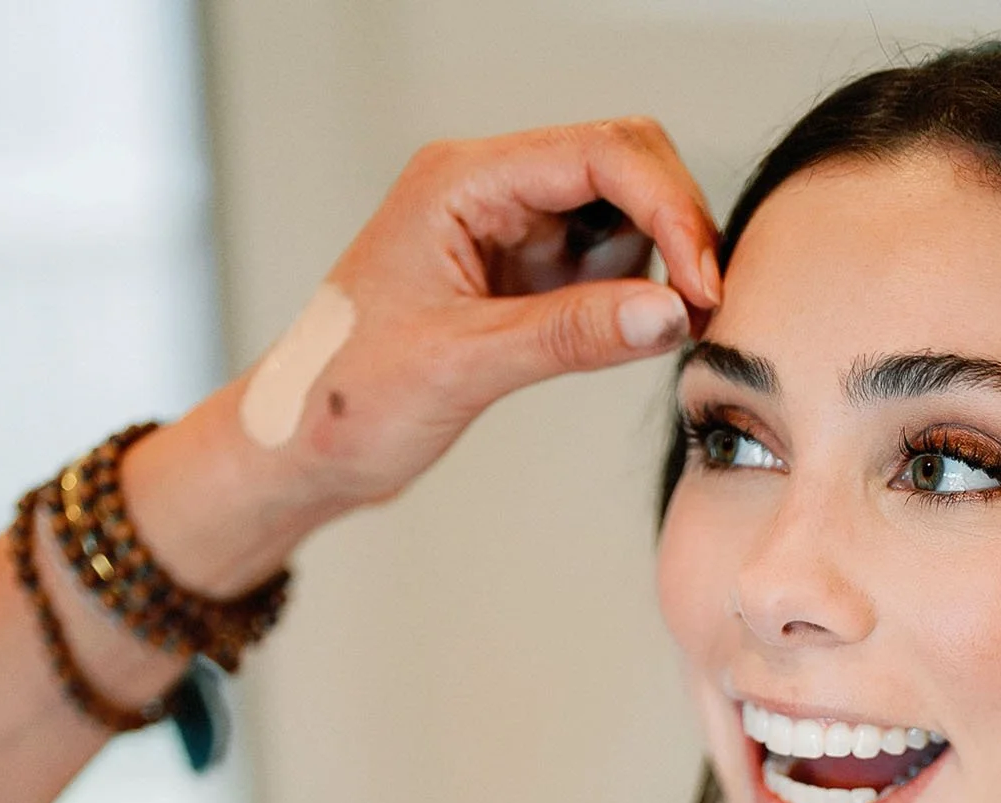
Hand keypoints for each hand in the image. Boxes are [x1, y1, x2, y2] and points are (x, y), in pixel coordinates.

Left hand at [121, 116, 719, 599]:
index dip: (669, 209)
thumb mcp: (463, 367)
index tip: (703, 284)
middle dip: (676, 225)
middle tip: (703, 307)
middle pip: (621, 163)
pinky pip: (598, 263)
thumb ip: (570, 335)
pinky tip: (639, 336)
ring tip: (673, 328)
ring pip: (617, 212)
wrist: (296, 451)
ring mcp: (504, 231)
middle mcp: (486, 190)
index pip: (599, 153)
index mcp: (460, 182)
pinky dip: (632, 295)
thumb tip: (670, 313)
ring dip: (658, 261)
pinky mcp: (516, 279)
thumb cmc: (345, 402)